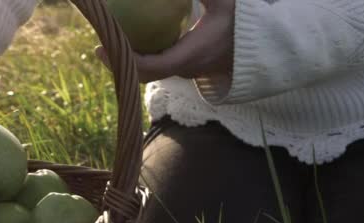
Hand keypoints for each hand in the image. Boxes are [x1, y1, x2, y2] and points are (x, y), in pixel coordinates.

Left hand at [96, 0, 235, 82]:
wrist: (264, 45)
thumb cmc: (245, 21)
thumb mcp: (222, 0)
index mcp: (191, 56)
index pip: (150, 66)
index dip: (124, 61)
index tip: (102, 48)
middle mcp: (185, 69)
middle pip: (143, 74)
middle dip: (119, 63)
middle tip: (100, 46)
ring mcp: (185, 71)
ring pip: (149, 72)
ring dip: (128, 60)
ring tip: (111, 41)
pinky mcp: (187, 67)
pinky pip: (158, 65)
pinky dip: (141, 56)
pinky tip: (131, 38)